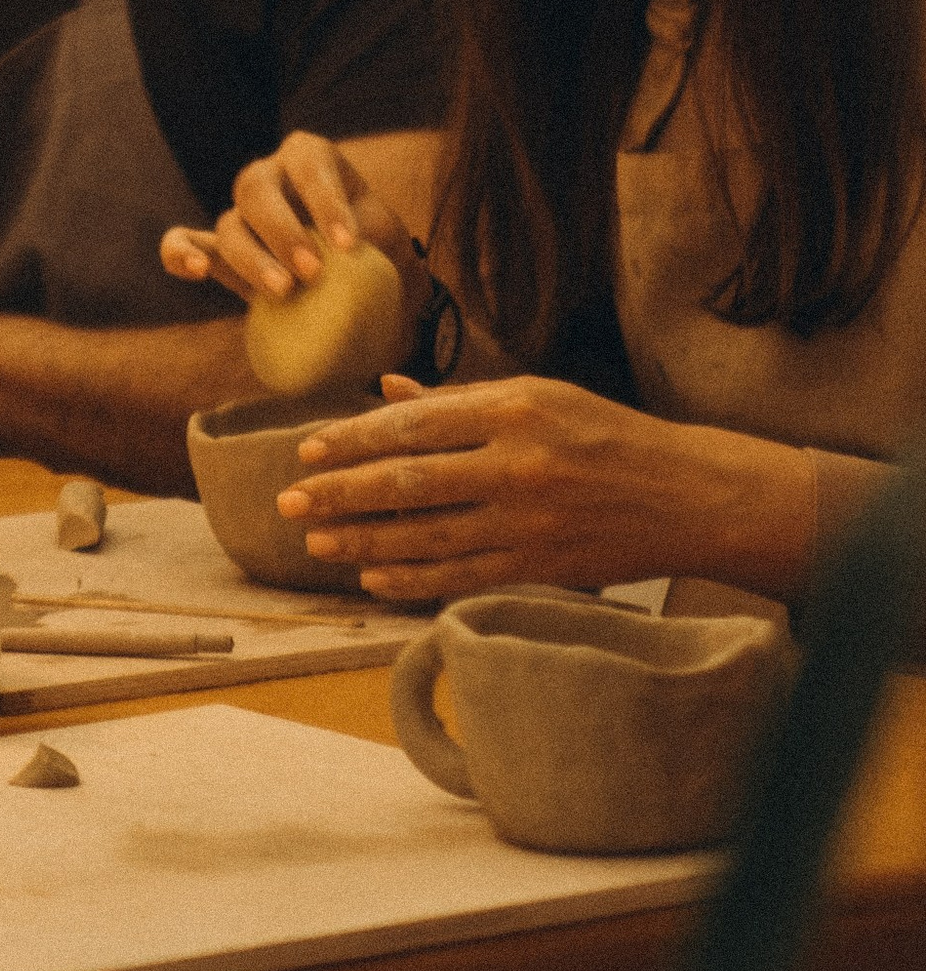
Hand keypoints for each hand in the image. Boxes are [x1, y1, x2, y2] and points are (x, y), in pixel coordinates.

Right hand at [158, 130, 427, 339]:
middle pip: (256, 189)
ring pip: (229, 224)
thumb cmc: (380, 257)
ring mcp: (242, 214)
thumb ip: (371, 241)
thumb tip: (350, 256)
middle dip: (282, 231)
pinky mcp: (220, 252)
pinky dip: (181, 252)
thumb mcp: (389, 241)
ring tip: (284, 292)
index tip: (350, 246)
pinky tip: (196, 270)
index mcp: (311, 159)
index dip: (325, 202)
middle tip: (313, 272)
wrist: (368, 296)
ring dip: (252, 258)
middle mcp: (270, 177)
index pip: (310, 166)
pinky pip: (183, 243)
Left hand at [274, 372, 787, 604]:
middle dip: (341, 493)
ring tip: (317, 542)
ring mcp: (529, 523)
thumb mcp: (535, 393)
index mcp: (512, 410)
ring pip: (428, 537)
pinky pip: (462, 577)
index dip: (354, 439)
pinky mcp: (541, 568)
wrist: (681, 495)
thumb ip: (457, 398)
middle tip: (289, 501)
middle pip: (409, 482)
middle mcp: (517, 466)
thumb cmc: (601, 432)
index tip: (307, 450)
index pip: (413, 424)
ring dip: (364, 542)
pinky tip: (374, 577)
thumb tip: (386, 390)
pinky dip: (413, 580)